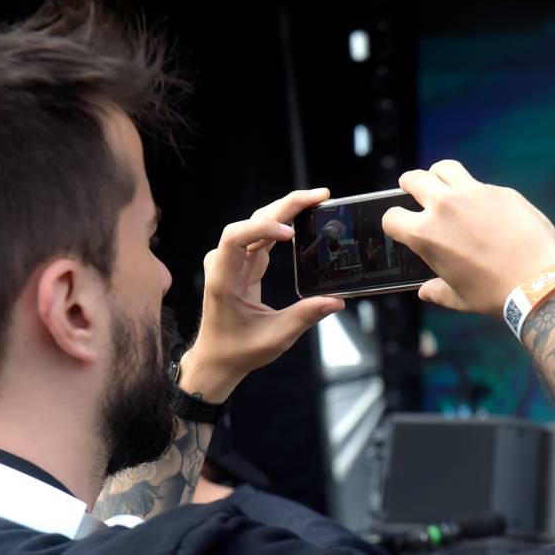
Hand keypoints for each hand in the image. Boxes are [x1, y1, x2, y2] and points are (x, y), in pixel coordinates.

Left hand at [181, 189, 344, 400]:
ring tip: (318, 199)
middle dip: (286, 205)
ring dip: (288, 209)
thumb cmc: (238, 350)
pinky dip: (284, 223)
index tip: (291, 235)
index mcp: (223, 279)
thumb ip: (305, 317)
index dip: (262, 228)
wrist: (217, 358)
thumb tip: (337, 300)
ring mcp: (234, 261)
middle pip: (252, 221)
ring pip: (259, 223)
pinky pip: (263, 235)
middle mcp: (225, 263)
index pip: (235, 237)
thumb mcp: (275, 337)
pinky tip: (304, 216)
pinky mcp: (245, 263)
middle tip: (320, 196)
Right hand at [382, 160, 554, 317]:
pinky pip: (481, 184)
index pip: (392, 217)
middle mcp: (444, 207)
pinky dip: (476, 192)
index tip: (401, 225)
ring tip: (442, 183)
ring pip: (445, 168)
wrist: (538, 283)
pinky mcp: (501, 192)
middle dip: (409, 184)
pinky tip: (485, 208)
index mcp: (425, 234)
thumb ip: (437, 291)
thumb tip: (425, 291)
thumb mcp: (459, 298)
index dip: (394, 223)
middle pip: (414, 179)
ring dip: (438, 175)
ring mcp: (474, 193)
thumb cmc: (494, 295)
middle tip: (412, 188)